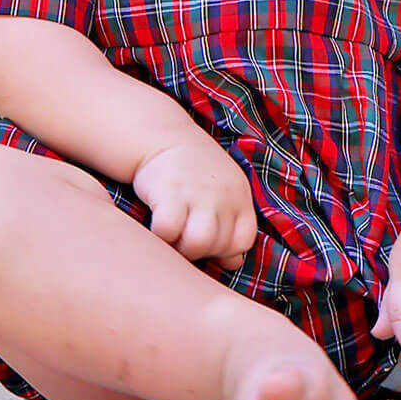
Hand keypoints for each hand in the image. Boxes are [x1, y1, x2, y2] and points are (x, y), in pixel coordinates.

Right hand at [132, 136, 257, 270]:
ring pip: (197, 243)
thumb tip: (233, 263)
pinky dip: (160, 235)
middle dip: (199, 250)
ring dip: (181, 247)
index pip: (243, 241)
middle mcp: (224, 194)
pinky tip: (156, 223)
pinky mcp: (170, 192)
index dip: (225, 250)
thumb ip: (231, 225)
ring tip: (173, 235)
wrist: (164, 136)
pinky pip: (168, 230)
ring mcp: (198, 193)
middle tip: (184, 235)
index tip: (208, 240)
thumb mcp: (223, 191)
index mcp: (240, 195)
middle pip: (218, 246)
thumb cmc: (194, 171)